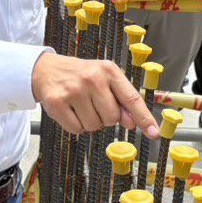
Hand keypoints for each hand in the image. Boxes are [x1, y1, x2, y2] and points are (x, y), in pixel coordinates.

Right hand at [32, 54, 159, 137]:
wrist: (47, 70)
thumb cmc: (80, 76)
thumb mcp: (104, 80)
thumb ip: (121, 100)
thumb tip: (133, 123)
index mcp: (109, 70)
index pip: (132, 98)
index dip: (144, 118)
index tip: (154, 133)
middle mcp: (92, 78)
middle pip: (112, 118)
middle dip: (105, 118)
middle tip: (94, 104)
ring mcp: (74, 90)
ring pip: (94, 126)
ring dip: (90, 122)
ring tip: (81, 106)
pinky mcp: (57, 102)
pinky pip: (76, 129)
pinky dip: (76, 126)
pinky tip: (71, 111)